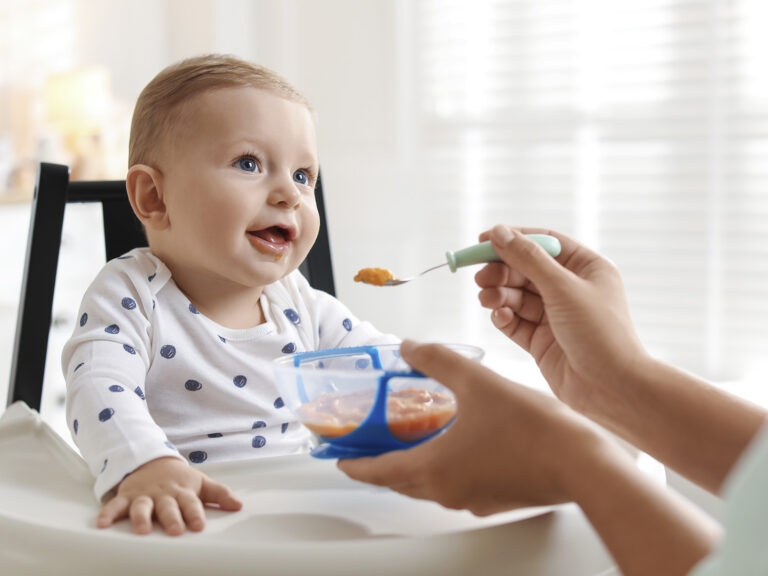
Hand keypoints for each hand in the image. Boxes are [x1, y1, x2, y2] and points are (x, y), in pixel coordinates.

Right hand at [97, 456, 241, 535]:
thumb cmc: (180, 479)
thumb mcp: (201, 482)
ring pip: (142, 507)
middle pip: (168, 507)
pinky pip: (115, 505)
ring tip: (141, 531)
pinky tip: (102, 525)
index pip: (191, 503)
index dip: (196, 514)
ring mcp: (144, 495)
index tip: (199, 526)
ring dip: (141, 518)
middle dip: (172, 518)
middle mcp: (164, 494)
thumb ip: (219, 494)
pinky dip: (108, 514)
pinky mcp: (126, 496)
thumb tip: (239, 506)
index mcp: (183, 491)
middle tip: (175, 530)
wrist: (151, 460)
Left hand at [338, 340, 610, 515]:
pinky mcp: (494, 497)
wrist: (583, 464)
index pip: (378, 472)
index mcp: (434, 468)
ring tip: (408, 439)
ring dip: (412, 466)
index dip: (354, 464)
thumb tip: (409, 346)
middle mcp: (447, 491)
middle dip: (379, 464)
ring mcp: (472, 499)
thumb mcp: (478, 382)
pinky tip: (455, 445)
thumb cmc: (532, 428)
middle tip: (367, 446)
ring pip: (428, 486)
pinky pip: (455, 485)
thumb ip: (438, 361)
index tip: (338, 459)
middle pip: (400, 482)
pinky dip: (442, 468)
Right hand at [475, 225, 649, 412]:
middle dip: (501, 271)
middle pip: (525, 269)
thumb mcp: (563, 288)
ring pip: (517, 296)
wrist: (612, 388)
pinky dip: (504, 317)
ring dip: (499, 294)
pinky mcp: (542, 341)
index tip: (482, 239)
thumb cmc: (600, 333)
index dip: (513, 239)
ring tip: (487, 299)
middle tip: (480, 277)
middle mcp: (571, 289)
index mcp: (586, 268)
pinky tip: (499, 317)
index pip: (544, 242)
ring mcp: (555, 316)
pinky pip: (515, 322)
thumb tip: (499, 232)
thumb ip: (528, 259)